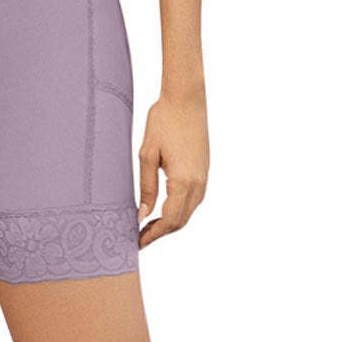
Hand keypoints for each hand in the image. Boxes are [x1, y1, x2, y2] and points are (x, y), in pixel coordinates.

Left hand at [137, 90, 208, 247]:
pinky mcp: (204, 171)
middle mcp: (199, 184)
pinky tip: (162, 207)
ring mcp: (204, 178)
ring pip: (188, 212)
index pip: (170, 220)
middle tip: (138, 236)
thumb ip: (146, 187)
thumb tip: (143, 215)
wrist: (186, 99)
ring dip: (170, 222)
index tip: (137, 242)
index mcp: (184, 181)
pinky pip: (192, 199)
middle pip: (181, 221)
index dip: (153, 235)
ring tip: (147, 226)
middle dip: (160, 232)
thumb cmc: (163, 121)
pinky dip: (178, 209)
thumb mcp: (147, 153)